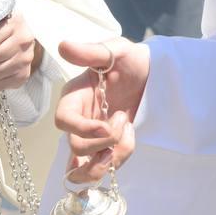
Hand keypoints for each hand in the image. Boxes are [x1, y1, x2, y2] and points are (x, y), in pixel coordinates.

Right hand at [55, 39, 150, 184]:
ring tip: (122, 144)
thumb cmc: (130, 59)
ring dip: (102, 165)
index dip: (81, 129)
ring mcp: (91, 136)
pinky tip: (131, 135)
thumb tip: (63, 46)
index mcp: (75, 97)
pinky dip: (118, 159)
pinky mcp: (105, 146)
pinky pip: (103, 166)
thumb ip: (91, 51)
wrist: (152, 73)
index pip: (63, 121)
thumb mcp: (116, 50)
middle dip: (101, 143)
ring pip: (81, 168)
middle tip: (123, 119)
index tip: (105, 126)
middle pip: (75, 147)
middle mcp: (79, 119)